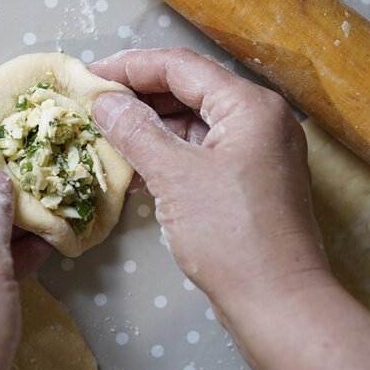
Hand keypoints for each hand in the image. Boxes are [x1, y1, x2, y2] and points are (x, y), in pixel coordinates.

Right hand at [90, 48, 331, 317]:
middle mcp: (262, 119)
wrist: (280, 304)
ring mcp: (261, 151)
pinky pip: (205, 152)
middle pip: (190, 90)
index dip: (130, 66)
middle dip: (139, 96)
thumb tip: (104, 101)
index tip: (89, 75)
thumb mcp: (174, 177)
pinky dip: (171, 154)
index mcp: (249, 106)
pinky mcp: (253, 181)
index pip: (181, 66)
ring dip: (152, 127)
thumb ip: (135, 131)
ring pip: (196, 122)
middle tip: (93, 105)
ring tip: (106, 135)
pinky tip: (135, 170)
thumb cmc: (231, 237)